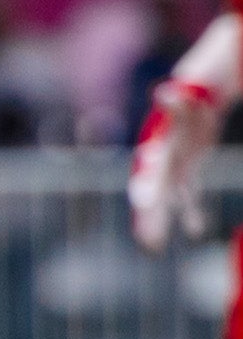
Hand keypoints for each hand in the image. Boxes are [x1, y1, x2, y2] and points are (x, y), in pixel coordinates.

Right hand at [131, 76, 224, 251]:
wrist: (193, 102)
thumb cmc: (191, 103)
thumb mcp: (186, 103)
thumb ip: (177, 102)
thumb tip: (166, 93)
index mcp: (158, 150)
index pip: (150, 172)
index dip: (146, 187)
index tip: (143, 204)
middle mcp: (160, 165)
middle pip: (154, 194)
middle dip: (149, 215)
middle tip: (145, 237)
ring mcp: (172, 171)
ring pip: (166, 201)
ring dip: (161, 222)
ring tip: (152, 246)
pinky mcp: (185, 174)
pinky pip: (187, 197)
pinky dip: (190, 213)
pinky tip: (195, 231)